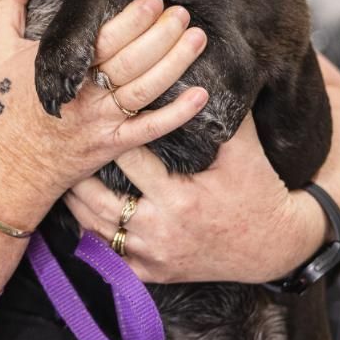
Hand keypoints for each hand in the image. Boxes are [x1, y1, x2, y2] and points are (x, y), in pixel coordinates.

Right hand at [0, 0, 208, 216]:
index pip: (103, 39)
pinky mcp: (113, 146)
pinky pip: (150, 130)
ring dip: (174, 64)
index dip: (131, 20)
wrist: (8, 168)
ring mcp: (102, 123)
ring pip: (145, 90)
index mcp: (61, 69)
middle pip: (130, 62)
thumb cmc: (2, 105)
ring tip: (197, 38)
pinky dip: (177, 114)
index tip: (153, 0)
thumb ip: (9, 4)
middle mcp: (85, 96)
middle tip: (182, 13)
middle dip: (160, 36)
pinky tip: (201, 93)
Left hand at [64, 112, 323, 283]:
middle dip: (79, 173)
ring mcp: (153, 255)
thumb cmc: (259, 192)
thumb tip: (212, 66)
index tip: (95, 116)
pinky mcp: (154, 273)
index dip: (112, 135)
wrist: (276, 247)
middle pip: (97, 200)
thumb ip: (224, 114)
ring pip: (95, 229)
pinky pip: (110, 259)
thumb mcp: (245, 153)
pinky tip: (80, 217)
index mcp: (178, 198)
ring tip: (63, 176)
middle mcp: (159, 231)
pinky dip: (91, 238)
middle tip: (64, 147)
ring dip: (76, 204)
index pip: (129, 158)